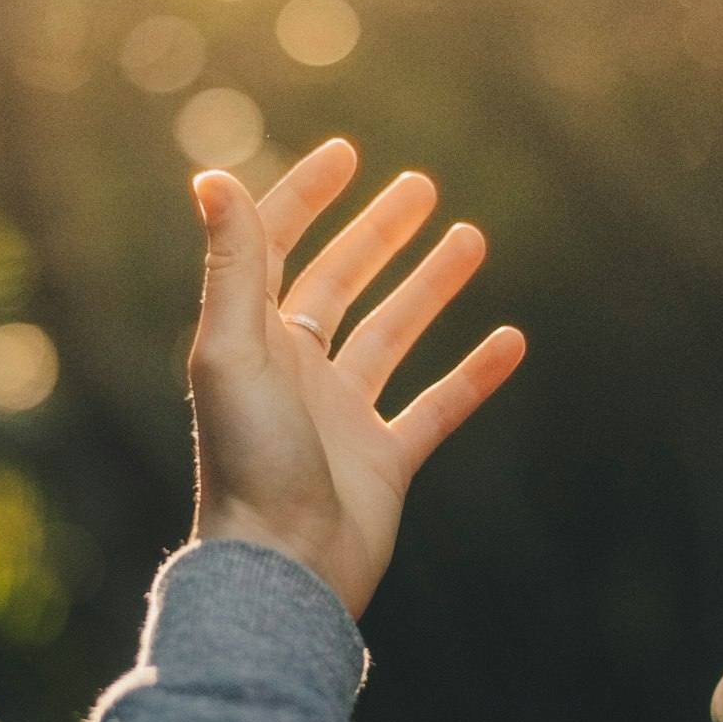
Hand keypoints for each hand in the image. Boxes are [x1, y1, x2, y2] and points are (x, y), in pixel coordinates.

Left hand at [188, 139, 524, 619]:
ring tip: (471, 238)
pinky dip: (473, 374)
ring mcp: (343, 415)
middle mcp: (296, 370)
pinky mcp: (385, 460)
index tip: (346, 153)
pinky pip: (437, 406)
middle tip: (422, 186)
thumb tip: (211, 175)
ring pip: (392, 335)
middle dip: (377, 233)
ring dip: (428, 287)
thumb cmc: (249, 459)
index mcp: (254, 338)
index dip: (305, 198)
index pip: (279, 249)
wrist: (283, 567)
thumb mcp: (234, 349)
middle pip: (340, 283)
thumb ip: (232, 264)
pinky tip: (511, 339)